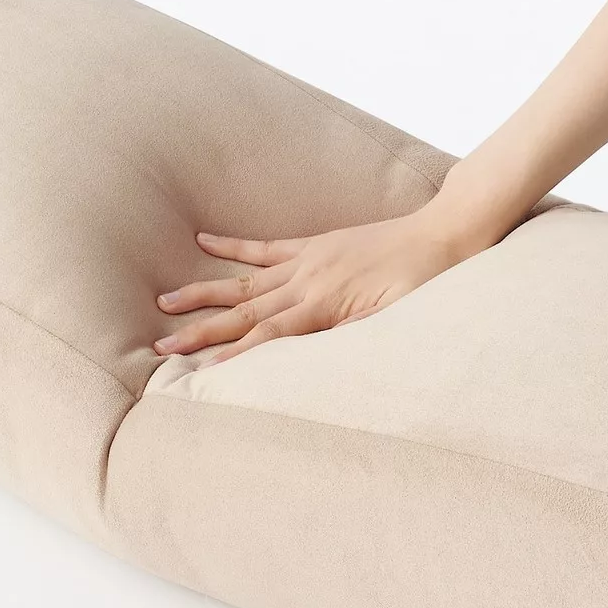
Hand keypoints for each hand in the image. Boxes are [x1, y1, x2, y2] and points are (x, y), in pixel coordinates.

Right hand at [152, 210, 459, 367]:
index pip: (267, 338)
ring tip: (166, 300)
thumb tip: (314, 362)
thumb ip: (352, 338)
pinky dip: (233, 246)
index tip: (197, 373)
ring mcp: (307, 261)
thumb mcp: (394, 320)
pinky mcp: (314, 245)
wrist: (444, 234)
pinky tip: (204, 240)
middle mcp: (307, 282)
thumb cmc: (424, 283)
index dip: (231, 357)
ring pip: (245, 282)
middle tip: (162, 343)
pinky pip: (266, 247)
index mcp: (325, 307)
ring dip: (204, 292)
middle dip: (203, 331)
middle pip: (245, 312)